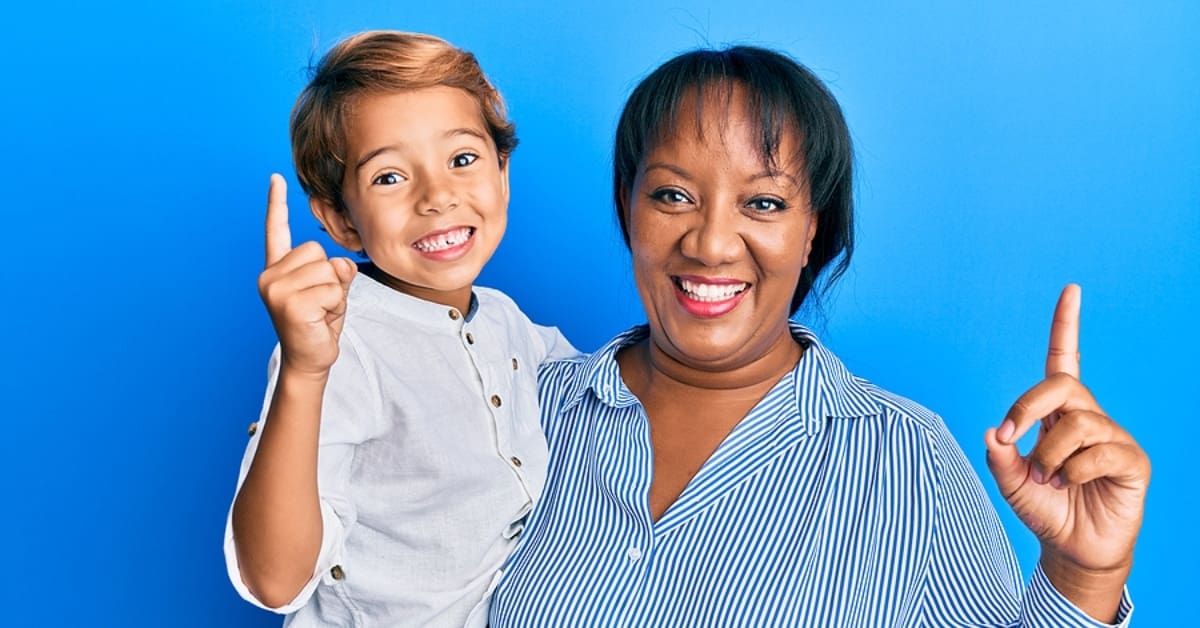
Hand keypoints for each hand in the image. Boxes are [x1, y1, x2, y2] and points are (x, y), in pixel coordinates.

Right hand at [258, 174, 357, 374]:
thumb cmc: (319, 323)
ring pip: (328, 271)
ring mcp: (276, 289)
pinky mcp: (289, 303)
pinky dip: (335, 305)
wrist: (310, 359)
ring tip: (320, 311)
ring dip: (334, 293)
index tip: (276, 177)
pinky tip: (320, 319)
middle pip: (318, 251)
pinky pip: (332, 290)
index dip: (275, 203)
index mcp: (277, 268)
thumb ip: (335, 269)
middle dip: (330, 277)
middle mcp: (270, 275)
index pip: (275, 229)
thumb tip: (341, 264)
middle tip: (320, 302)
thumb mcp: (331, 289)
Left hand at [984, 284, 1148, 615]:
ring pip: (1076, 423)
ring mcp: (1112, 436)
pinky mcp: (1131, 460)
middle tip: (1009, 436)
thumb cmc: (1045, 508)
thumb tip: (992, 431)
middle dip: (1027, 405)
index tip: (1071, 290)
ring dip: (1049, 454)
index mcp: (1057, 413)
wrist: (1072, 548)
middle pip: (1062, 384)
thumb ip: (999, 455)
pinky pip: (1097, 452)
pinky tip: (1070, 485)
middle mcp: (1087, 417)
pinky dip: (1073, 470)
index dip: (1066, 326)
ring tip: (1048, 479)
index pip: (1064, 359)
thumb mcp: (1010, 481)